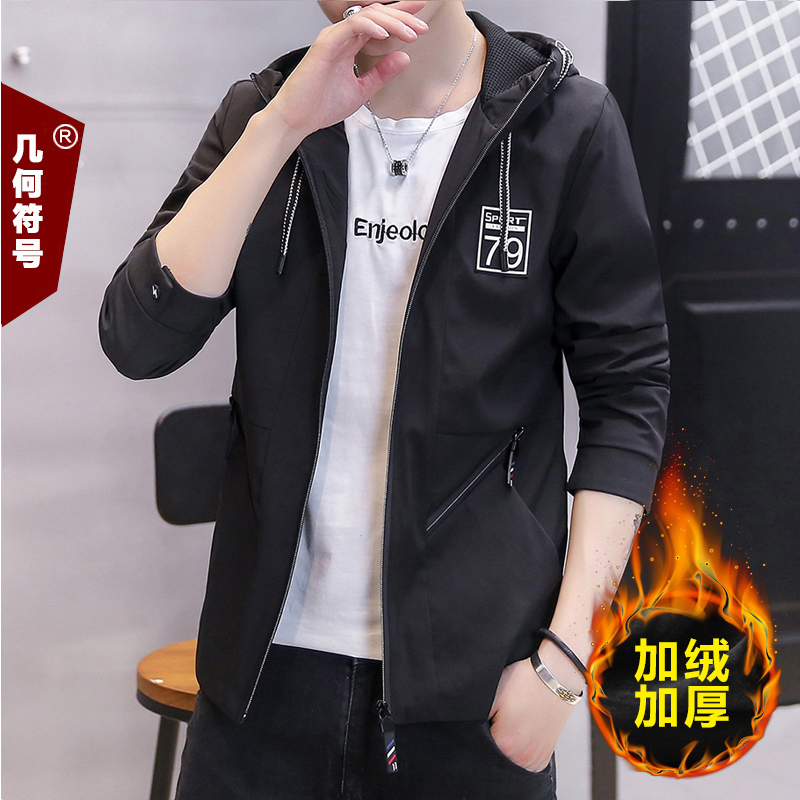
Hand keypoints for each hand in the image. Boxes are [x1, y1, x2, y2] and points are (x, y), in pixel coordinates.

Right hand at [267, 1, 429, 137]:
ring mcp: (333, 38)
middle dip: (402, 16)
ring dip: (392, 22)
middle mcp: (342, 37)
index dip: (401, 17)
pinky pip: (351, 26)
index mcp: (349, 45)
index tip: (421, 20)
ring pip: (367, 17)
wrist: (299, 119)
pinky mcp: (325, 44)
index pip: (379, 24)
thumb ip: (382, 74)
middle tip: (422, 26)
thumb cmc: (321, 105)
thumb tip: (404, 58)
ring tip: (411, 33)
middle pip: (376, 15)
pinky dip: (371, 27)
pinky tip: (386, 34)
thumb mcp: (362, 90)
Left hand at [487, 654, 577, 772]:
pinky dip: (521, 754)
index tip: (487, 723)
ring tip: (512, 727)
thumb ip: (479, 718)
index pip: (480, 750)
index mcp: (505, 743)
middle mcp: (522, 757)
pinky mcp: (545, 757)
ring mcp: (535, 759)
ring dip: (508, 752)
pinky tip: (521, 735)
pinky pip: (526, 765)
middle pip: (496, 760)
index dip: (479, 735)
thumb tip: (470, 731)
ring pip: (511, 765)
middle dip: (492, 745)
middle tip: (499, 723)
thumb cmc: (525, 682)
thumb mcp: (493, 695)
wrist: (555, 677)